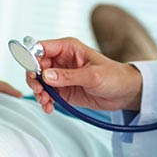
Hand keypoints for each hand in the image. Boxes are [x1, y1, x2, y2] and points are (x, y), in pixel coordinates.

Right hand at [24, 37, 143, 113]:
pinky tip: (49, 108)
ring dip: (38, 92)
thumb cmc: (114, 76)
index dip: (32, 57)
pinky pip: (46, 94)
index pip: (42, 48)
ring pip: (38, 81)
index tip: (32, 71)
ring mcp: (60, 76)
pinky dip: (44, 101)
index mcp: (68, 48)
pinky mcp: (62, 90)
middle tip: (39, 90)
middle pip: (36, 66)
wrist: (124, 93)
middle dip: (33, 79)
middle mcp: (61, 60)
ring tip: (45, 102)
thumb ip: (68, 76)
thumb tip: (46, 75)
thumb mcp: (92, 76)